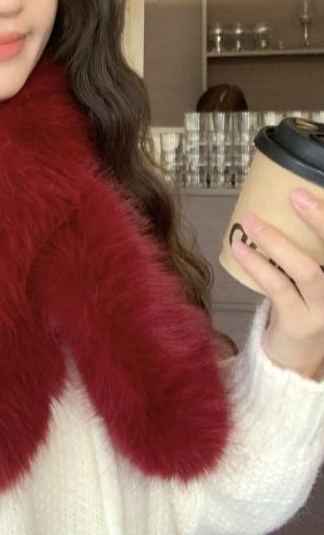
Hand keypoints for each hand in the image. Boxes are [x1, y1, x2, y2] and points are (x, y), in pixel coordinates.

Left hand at [232, 187, 323, 379]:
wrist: (294, 361)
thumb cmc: (299, 306)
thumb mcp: (307, 277)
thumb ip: (301, 251)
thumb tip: (278, 204)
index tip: (312, 193)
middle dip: (322, 222)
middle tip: (296, 196)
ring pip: (308, 272)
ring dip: (278, 243)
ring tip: (252, 221)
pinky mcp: (301, 325)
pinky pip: (279, 289)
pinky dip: (258, 266)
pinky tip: (239, 249)